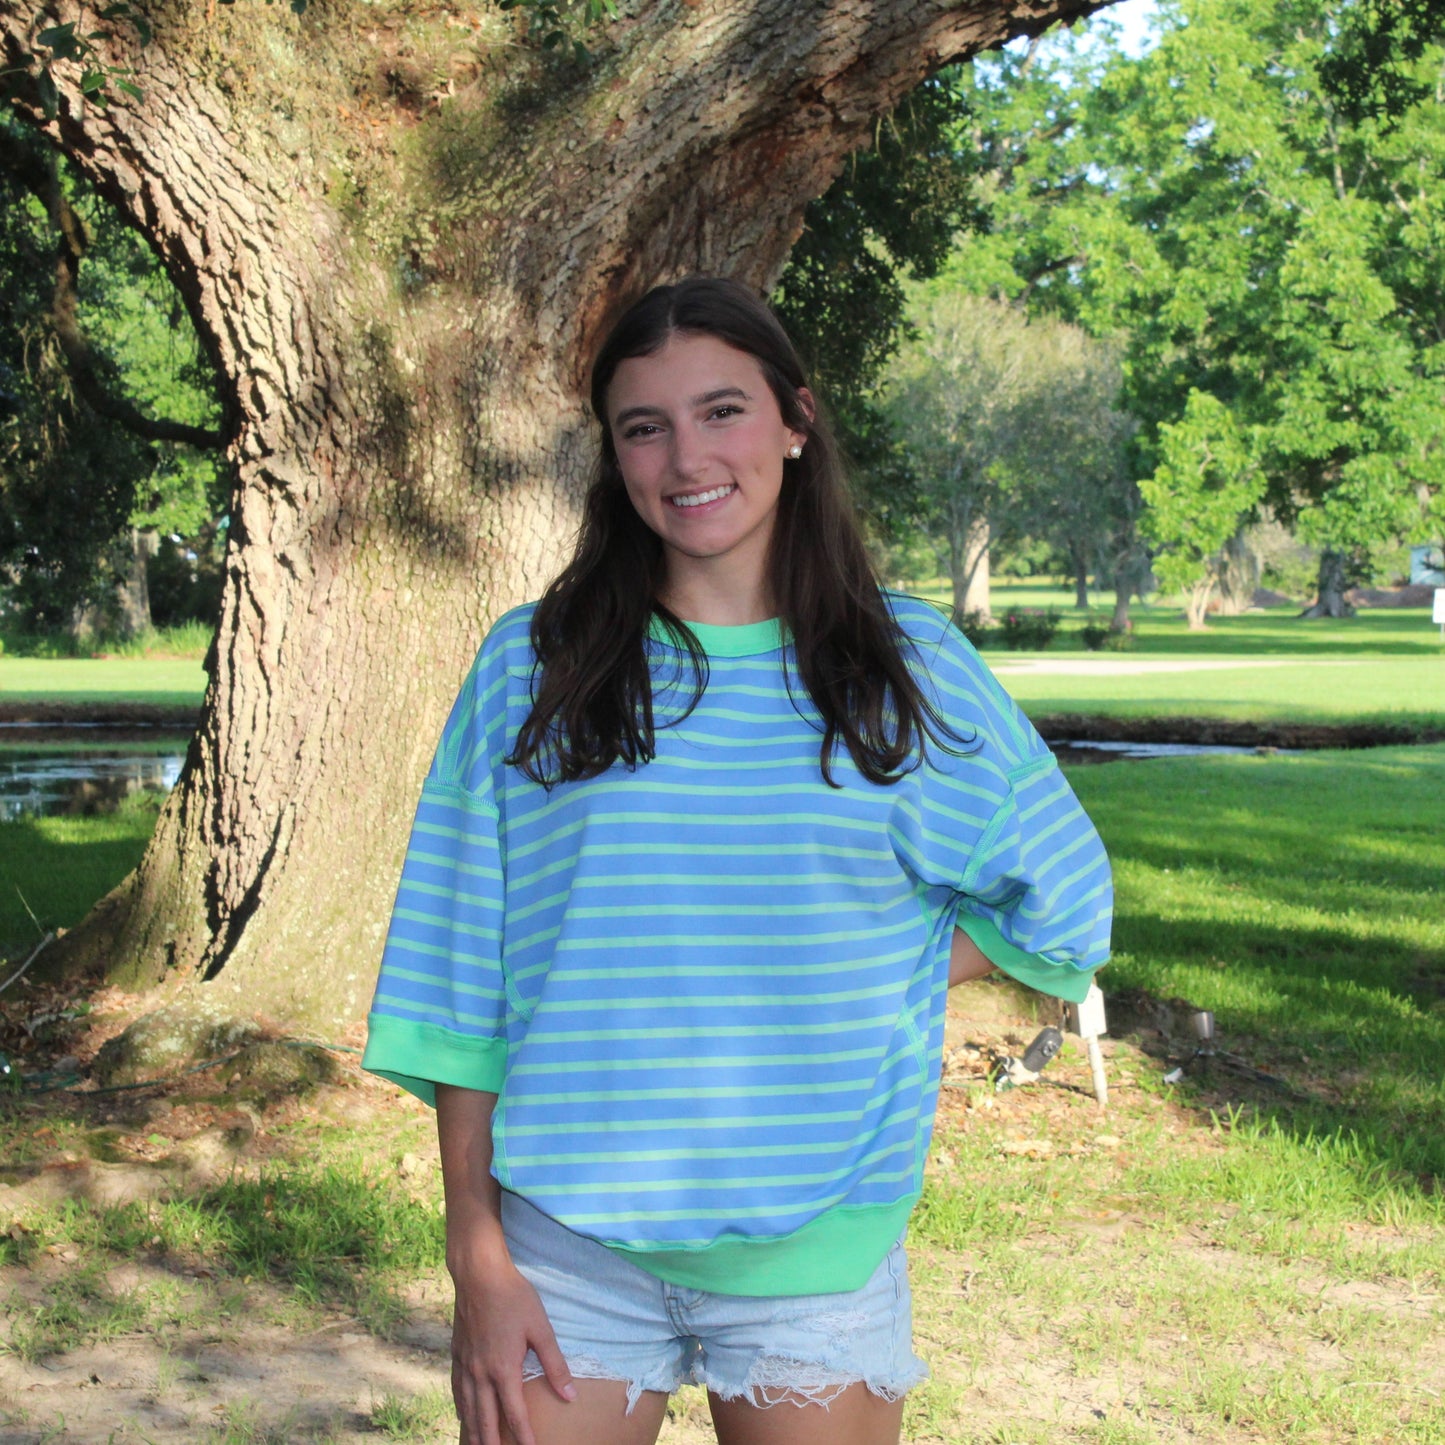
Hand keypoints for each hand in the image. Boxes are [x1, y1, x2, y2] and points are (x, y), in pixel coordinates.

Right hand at [450, 1253, 575, 1444]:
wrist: (479, 1275)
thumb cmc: (514, 1298)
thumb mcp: (541, 1328)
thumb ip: (555, 1364)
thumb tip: (569, 1395)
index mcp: (503, 1369)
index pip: (514, 1414)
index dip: (524, 1437)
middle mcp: (481, 1374)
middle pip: (485, 1420)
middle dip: (493, 1444)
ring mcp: (466, 1365)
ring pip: (468, 1410)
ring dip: (475, 1433)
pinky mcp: (457, 1354)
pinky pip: (457, 1391)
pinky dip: (462, 1409)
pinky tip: (464, 1416)